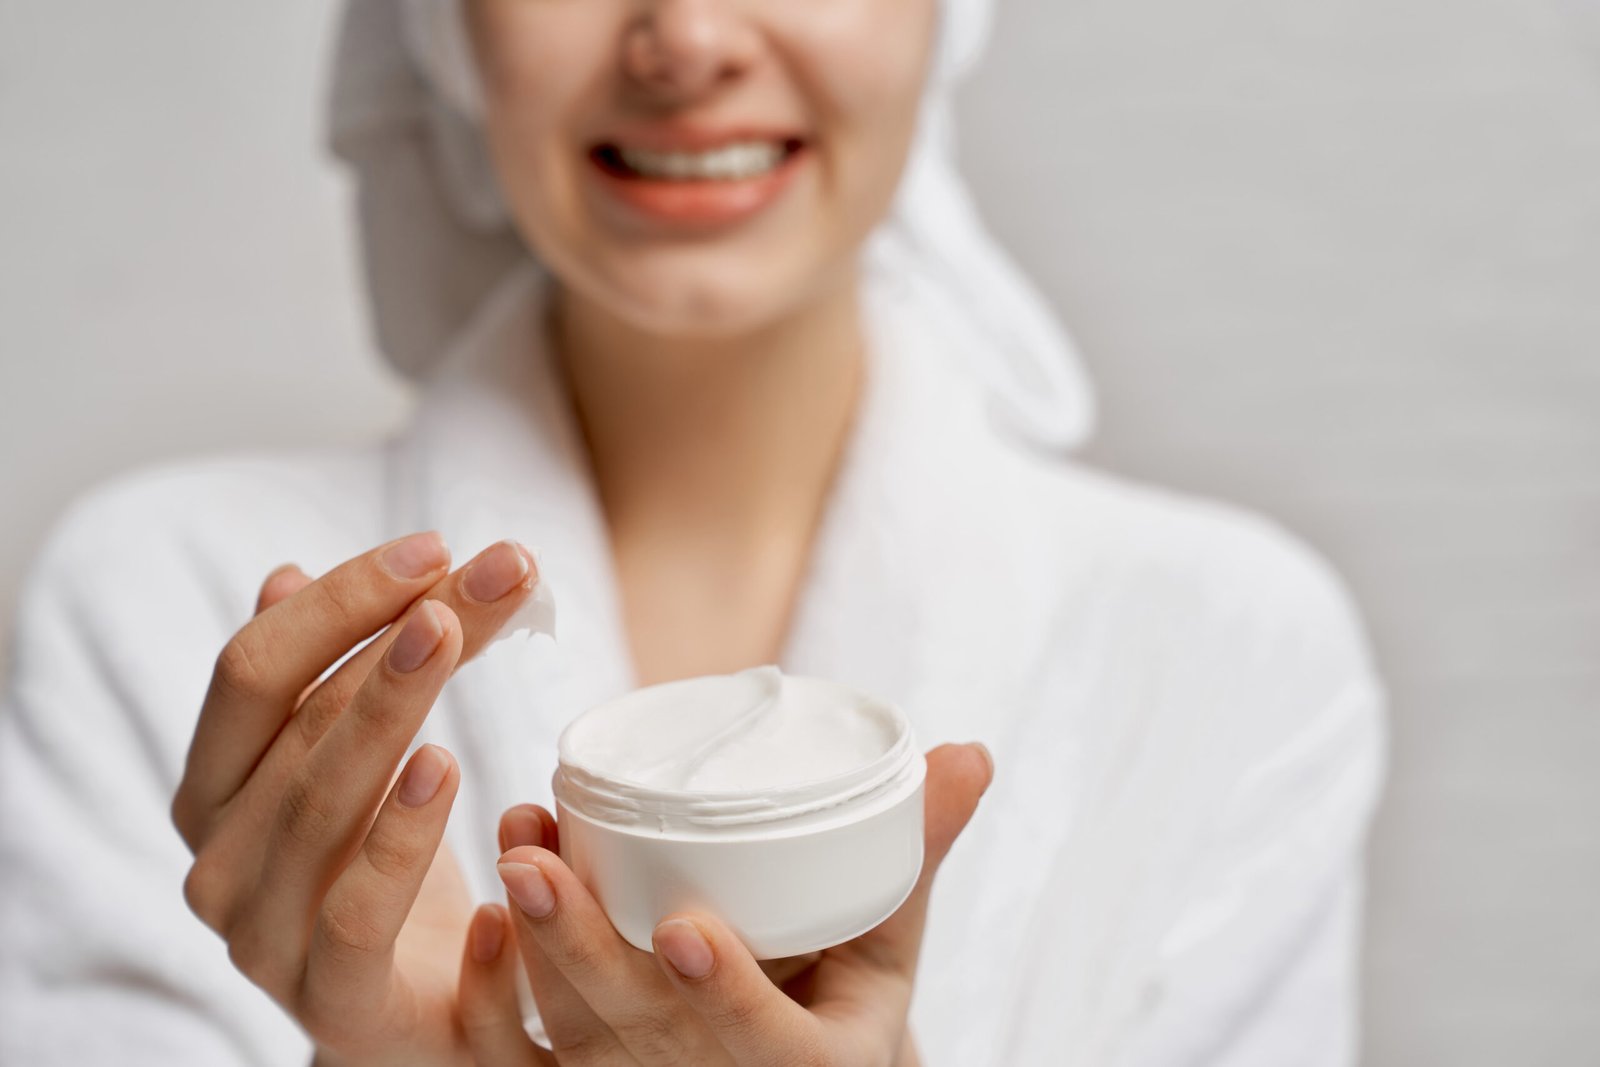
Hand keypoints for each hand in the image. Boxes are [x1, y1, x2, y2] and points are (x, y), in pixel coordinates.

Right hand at [171, 533, 540, 1065]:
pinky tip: (444, 766)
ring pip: (323, 801)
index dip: (341, 599)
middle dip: (404, 632)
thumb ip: (317, 681)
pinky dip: (399, 838)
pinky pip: (355, 912)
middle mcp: (218, 856)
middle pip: (302, 719)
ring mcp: (261, 935)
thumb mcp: (355, 770)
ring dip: (395, 704)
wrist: (416, 1018)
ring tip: (456, 631)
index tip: (438, 546)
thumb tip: (284, 575)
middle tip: (494, 572)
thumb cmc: (385, 875)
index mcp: (213, 788)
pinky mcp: (330, 1001)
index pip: (254, 670)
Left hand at [456, 743, 992, 1064]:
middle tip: (533, 862)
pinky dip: (503, 984)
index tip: (685, 930)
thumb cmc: (848, 980)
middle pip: (641, 1035)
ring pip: (578, 1034)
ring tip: (513, 850)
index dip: (725, 995)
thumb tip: (971, 752)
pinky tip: (486, 906)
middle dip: (580, 949)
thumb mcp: (891, 929)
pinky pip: (536, 1047)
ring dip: (531, 945)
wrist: (801, 1050)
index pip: (765, 1049)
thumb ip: (918, 848)